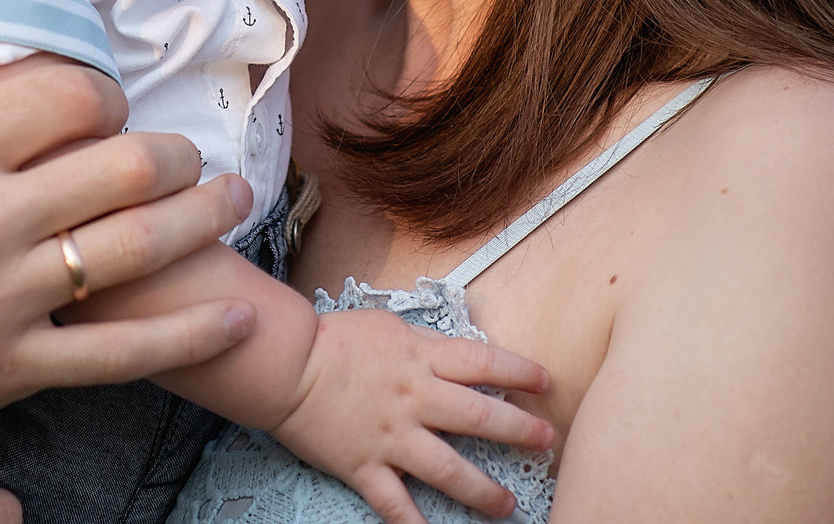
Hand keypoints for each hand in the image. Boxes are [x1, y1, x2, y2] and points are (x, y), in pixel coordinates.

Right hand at [0, 59, 257, 511]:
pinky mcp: (7, 371)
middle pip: (122, 161)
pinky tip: (234, 317)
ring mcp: (1, 300)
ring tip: (231, 197)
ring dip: (202, 215)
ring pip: (140, 246)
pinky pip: (121, 351)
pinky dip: (190, 336)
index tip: (103, 102)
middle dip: (168, 149)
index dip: (100, 91)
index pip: (64, 92)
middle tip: (180, 149)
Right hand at [267, 310, 553, 523]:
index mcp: (420, 359)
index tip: (545, 382)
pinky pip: (394, 503)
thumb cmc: (334, 340)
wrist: (285, 364)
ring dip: (483, 491)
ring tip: (508, 504)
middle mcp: (413, 399)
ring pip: (447, 469)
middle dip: (520, 432)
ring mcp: (390, 436)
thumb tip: (460, 357)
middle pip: (479, 418)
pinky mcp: (364, 466)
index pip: (483, 363)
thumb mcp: (389, 327)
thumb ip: (426, 347)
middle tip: (547, 442)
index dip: (520, 372)